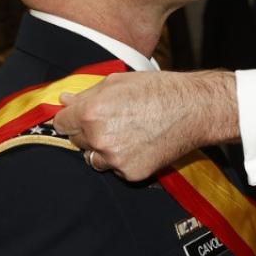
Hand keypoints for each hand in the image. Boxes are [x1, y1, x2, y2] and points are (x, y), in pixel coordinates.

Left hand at [53, 70, 238, 181]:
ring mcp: (114, 158)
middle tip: (113, 121)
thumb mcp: (118, 82)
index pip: (61, 123)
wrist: (194, 109)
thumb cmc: (159, 90)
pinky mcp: (131, 173)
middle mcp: (98, 137)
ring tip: (127, 133)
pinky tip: (140, 144)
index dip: (70, 118)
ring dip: (102, 149)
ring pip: (93, 159)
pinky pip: (116, 169)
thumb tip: (64, 100)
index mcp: (90, 112)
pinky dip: (124, 160)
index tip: (78, 118)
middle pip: (75, 141)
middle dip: (87, 132)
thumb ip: (87, 94)